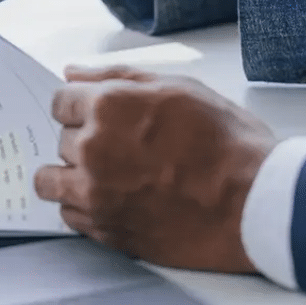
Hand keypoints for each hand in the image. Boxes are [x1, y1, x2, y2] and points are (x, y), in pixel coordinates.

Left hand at [35, 65, 277, 272]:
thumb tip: (72, 72)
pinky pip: (69, 216)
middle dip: (84, 138)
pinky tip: (110, 199)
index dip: (79, 105)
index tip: (95, 113)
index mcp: (107, 108)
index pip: (59, 102)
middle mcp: (93, 150)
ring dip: (71, 174)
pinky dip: (81, 207)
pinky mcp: (107, 232)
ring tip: (103, 174)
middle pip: (61, 139)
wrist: (254, 202)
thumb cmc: (224, 139)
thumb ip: (115, 76)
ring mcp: (96, 194)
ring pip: (51, 181)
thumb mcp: (176, 86)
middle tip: (120, 144)